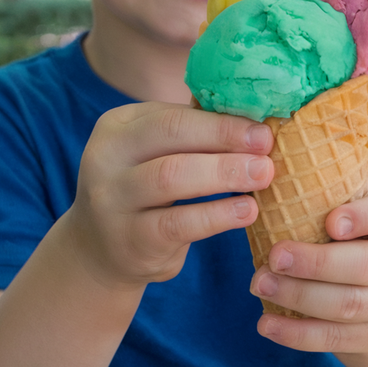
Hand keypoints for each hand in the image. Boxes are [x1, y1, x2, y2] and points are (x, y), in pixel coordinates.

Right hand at [65, 103, 273, 287]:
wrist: (100, 250)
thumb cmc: (145, 191)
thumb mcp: (154, 154)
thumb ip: (190, 134)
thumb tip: (254, 119)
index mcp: (117, 127)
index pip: (172, 116)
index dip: (221, 121)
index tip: (261, 127)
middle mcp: (106, 158)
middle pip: (170, 137)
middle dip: (224, 138)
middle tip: (266, 147)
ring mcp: (112, 201)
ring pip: (172, 177)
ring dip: (224, 173)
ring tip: (263, 175)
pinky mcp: (129, 240)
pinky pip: (178, 224)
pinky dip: (217, 215)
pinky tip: (246, 211)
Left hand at [249, 190, 367, 354]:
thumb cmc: (353, 243)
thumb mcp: (353, 215)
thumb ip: (326, 198)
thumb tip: (266, 167)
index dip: (360, 218)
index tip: (329, 222)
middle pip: (364, 266)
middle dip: (315, 263)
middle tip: (274, 256)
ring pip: (347, 305)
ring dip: (299, 297)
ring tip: (260, 285)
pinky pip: (335, 339)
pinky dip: (297, 334)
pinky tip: (266, 325)